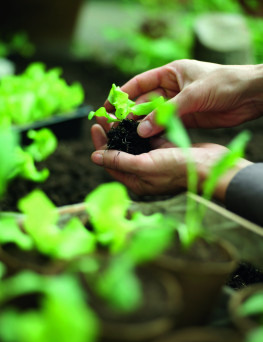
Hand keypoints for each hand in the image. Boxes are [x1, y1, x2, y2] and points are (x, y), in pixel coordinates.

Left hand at [91, 124, 251, 200]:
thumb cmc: (178, 169)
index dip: (101, 145)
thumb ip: (119, 161)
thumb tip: (94, 157)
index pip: (111, 163)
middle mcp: (143, 171)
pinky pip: (147, 137)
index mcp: (135, 180)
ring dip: (123, 129)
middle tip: (103, 117)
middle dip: (110, 134)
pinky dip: (139, 127)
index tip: (95, 127)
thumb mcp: (145, 166)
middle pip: (120, 152)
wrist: (210, 166)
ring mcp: (154, 159)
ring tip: (115, 113)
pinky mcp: (164, 149)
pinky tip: (133, 115)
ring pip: (133, 143)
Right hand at [104, 59, 262, 136]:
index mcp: (171, 73)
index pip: (140, 82)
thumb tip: (142, 129)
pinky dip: (157, 132)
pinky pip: (166, 126)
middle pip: (145, 101)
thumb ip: (167, 112)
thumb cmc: (224, 83)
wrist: (250, 96)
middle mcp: (171, 88)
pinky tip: (147, 139)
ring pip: (154, 115)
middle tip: (117, 126)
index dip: (123, 94)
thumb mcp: (193, 94)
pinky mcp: (186, 119)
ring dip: (143, 125)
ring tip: (128, 135)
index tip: (109, 106)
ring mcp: (178, 105)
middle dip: (131, 113)